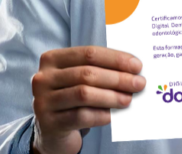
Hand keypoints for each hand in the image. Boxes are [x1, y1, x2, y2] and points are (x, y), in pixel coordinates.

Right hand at [31, 46, 145, 153]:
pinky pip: (80, 116)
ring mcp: (42, 101)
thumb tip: (134, 71)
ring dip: (111, 96)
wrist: (53, 129)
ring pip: (84, 94)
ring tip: (129, 100)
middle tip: (139, 84)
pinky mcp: (48, 123)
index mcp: (52, 58)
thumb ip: (101, 70)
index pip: (89, 53)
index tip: (137, 66)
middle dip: (117, 78)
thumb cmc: (73, 97)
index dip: (115, 59)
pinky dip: (101, 115)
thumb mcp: (81, 79)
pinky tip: (113, 115)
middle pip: (87, 74)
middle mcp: (43, 78)